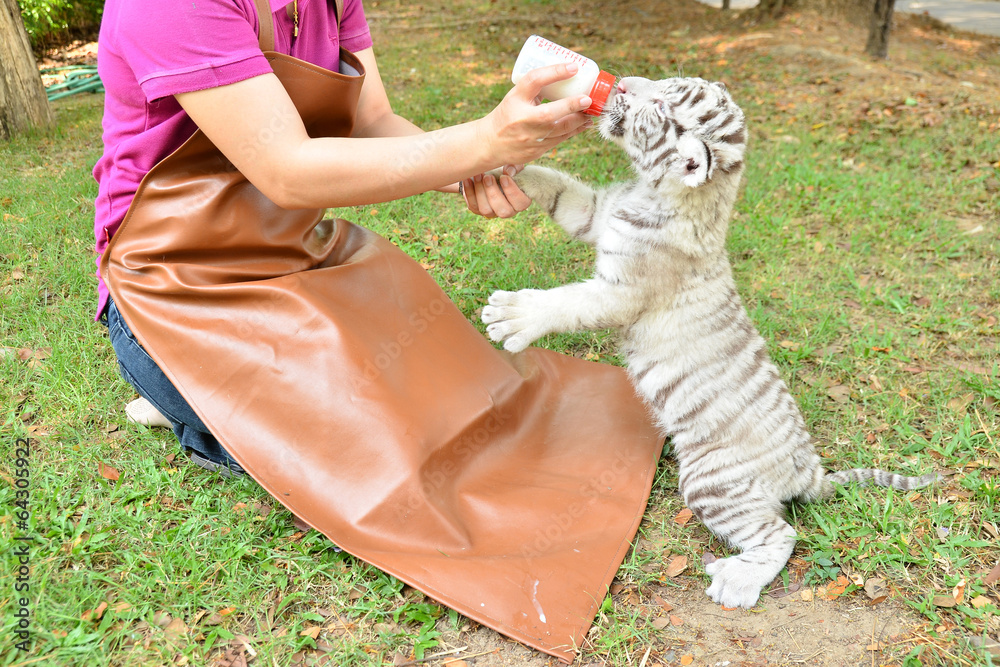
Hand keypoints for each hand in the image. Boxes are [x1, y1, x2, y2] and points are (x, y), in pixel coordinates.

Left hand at [460, 165, 531, 218]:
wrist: (488, 173)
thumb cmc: (505, 170)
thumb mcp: (512, 166)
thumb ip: (514, 167)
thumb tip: (509, 171)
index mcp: (520, 201)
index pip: (521, 203)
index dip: (513, 192)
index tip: (504, 177)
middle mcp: (508, 210)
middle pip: (503, 211)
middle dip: (494, 193)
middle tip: (488, 177)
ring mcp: (492, 212)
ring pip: (486, 210)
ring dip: (481, 192)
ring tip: (478, 175)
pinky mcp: (478, 210)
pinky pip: (473, 205)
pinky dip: (469, 192)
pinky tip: (468, 179)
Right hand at [479, 63, 593, 165]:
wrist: (490, 143)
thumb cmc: (508, 114)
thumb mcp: (516, 96)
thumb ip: (538, 89)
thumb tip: (570, 79)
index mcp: (515, 99)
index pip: (534, 80)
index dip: (555, 72)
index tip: (574, 67)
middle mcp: (522, 119)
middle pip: (550, 112)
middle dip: (572, 106)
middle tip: (588, 99)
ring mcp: (529, 138)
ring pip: (560, 130)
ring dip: (579, 121)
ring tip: (590, 112)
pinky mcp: (536, 151)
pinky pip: (560, 140)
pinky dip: (574, 131)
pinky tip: (583, 125)